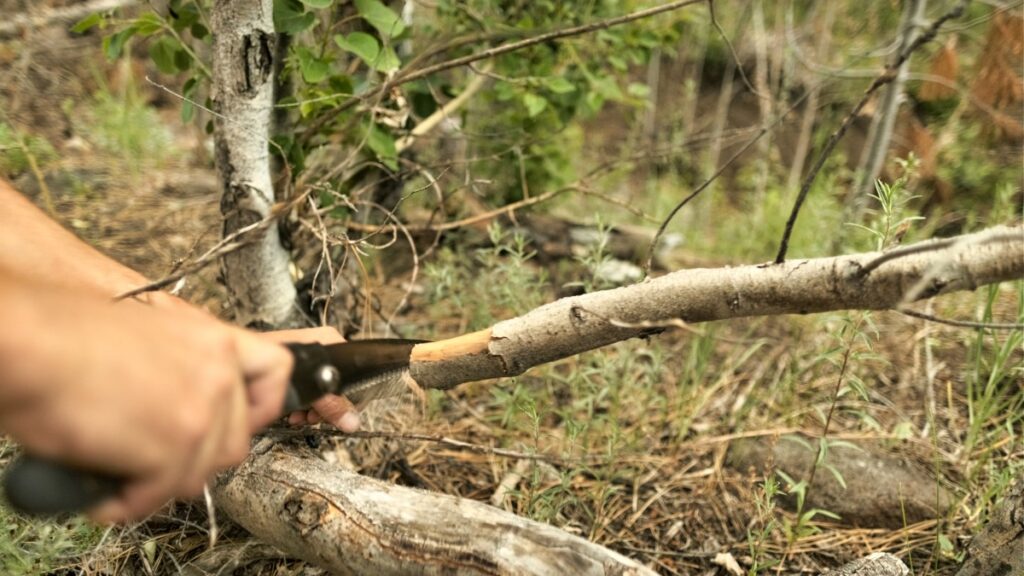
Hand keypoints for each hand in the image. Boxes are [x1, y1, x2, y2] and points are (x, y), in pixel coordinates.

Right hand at [0, 279, 292, 522]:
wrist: (32, 344)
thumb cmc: (67, 336)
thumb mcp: (150, 336)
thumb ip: (184, 367)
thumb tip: (179, 403)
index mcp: (214, 341)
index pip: (275, 373)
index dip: (260, 406)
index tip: (239, 422)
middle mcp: (218, 375)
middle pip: (236, 441)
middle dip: (196, 458)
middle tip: (157, 459)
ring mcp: (201, 414)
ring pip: (201, 474)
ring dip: (160, 482)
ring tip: (122, 476)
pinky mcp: (174, 450)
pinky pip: (161, 494)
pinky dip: (128, 502)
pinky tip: (103, 493)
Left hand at [262, 327, 360, 432]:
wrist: (241, 361)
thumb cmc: (268, 360)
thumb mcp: (308, 387)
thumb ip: (332, 404)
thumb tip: (353, 421)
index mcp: (331, 341)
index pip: (354, 373)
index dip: (347, 397)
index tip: (337, 413)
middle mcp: (322, 348)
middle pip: (338, 385)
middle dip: (325, 406)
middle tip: (314, 416)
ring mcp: (309, 360)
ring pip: (322, 391)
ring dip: (312, 409)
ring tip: (300, 416)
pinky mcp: (297, 371)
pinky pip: (308, 391)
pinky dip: (302, 405)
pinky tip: (293, 413)